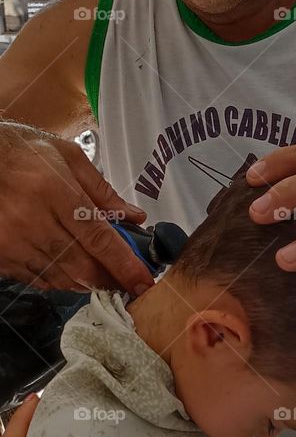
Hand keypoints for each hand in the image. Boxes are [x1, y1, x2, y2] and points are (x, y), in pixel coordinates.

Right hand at [0, 122, 153, 293]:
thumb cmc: (24, 153)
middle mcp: (32, 220)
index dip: (123, 264)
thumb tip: (134, 217)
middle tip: (124, 283)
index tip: (142, 281)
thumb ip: (102, 190)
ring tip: (97, 275)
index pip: (97, 237)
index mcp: (54, 191)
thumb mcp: (67, 157)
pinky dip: (57, 278)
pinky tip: (66, 268)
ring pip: (59, 278)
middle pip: (81, 266)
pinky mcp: (0, 255)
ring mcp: (12, 241)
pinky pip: (37, 279)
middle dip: (108, 279)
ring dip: (84, 281)